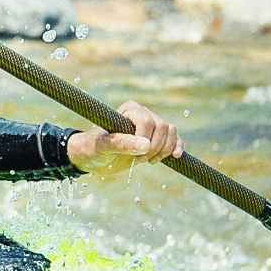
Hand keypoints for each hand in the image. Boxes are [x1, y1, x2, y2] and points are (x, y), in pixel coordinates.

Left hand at [66, 100, 184, 174]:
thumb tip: (145, 144)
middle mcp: (143, 113)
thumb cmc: (93, 148)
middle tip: (138, 160)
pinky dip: (176, 147)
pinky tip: (174, 157)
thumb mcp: (103, 147)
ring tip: (148, 160)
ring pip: (171, 131)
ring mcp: (152, 125)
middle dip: (154, 148)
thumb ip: (121, 143)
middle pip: (162, 127)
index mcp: (130, 110)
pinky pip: (175, 138)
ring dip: (164, 150)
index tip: (133, 155)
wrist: (94, 158)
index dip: (145, 141)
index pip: (147, 122)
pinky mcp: (157, 137)